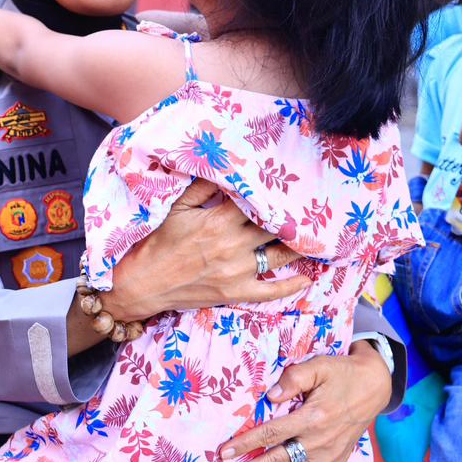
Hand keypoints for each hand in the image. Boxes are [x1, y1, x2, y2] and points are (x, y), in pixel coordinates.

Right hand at [104, 179, 309, 321]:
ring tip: (318, 237)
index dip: (275, 194)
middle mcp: (234, 246)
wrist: (143, 283)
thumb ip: (203, 187)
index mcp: (220, 221)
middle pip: (275, 228)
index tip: (293, 186)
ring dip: (300, 247)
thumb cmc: (158, 241)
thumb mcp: (177, 207)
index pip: (258, 203)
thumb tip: (223, 168)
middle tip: (313, 209)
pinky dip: (291, 286)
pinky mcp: (235, 293)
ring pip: (279, 256)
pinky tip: (307, 277)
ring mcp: (237, 272)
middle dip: (293, 219)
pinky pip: (270, 291)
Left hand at [217, 344, 392, 461]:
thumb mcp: (319, 366)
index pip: (271, 433)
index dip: (246, 442)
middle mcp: (319, 442)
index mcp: (312, 417)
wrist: (374, 384)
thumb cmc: (341, 372)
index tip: (223, 453)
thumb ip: (295, 378)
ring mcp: (328, 457)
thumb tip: (271, 396)